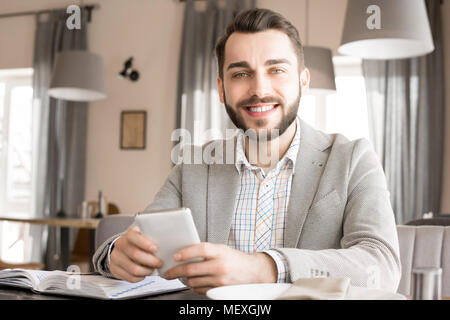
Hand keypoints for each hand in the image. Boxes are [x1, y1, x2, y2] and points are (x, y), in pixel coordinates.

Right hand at [109, 226, 162, 282]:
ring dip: (147, 271)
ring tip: (153, 269)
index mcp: (128, 234)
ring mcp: (115, 258)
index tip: (155, 249)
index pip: (134, 237)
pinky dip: (140, 277)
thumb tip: (168, 241)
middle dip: (151, 261)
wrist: (120, 250)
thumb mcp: (142, 235)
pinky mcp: (114, 269)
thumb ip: (152, 236)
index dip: (145, 243)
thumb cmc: (136, 243)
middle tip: (159, 262)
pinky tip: (144, 274)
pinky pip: (130, 277)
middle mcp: (120, 245)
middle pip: (135, 254)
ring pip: (133, 269)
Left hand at [163, 243, 277, 294]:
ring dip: (184, 279)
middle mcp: (221, 266)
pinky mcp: (219, 291)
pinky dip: (193, 286)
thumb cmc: (235, 259)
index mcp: (221, 252)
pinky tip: (193, 282)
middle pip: (192, 269)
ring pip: (193, 281)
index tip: (175, 256)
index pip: (201, 249)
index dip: (186, 252)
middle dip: (175, 272)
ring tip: (181, 276)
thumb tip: (184, 253)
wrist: (253, 272)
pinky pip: (199, 290)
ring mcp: (220, 280)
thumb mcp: (222, 249)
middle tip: (168, 273)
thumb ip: (206, 251)